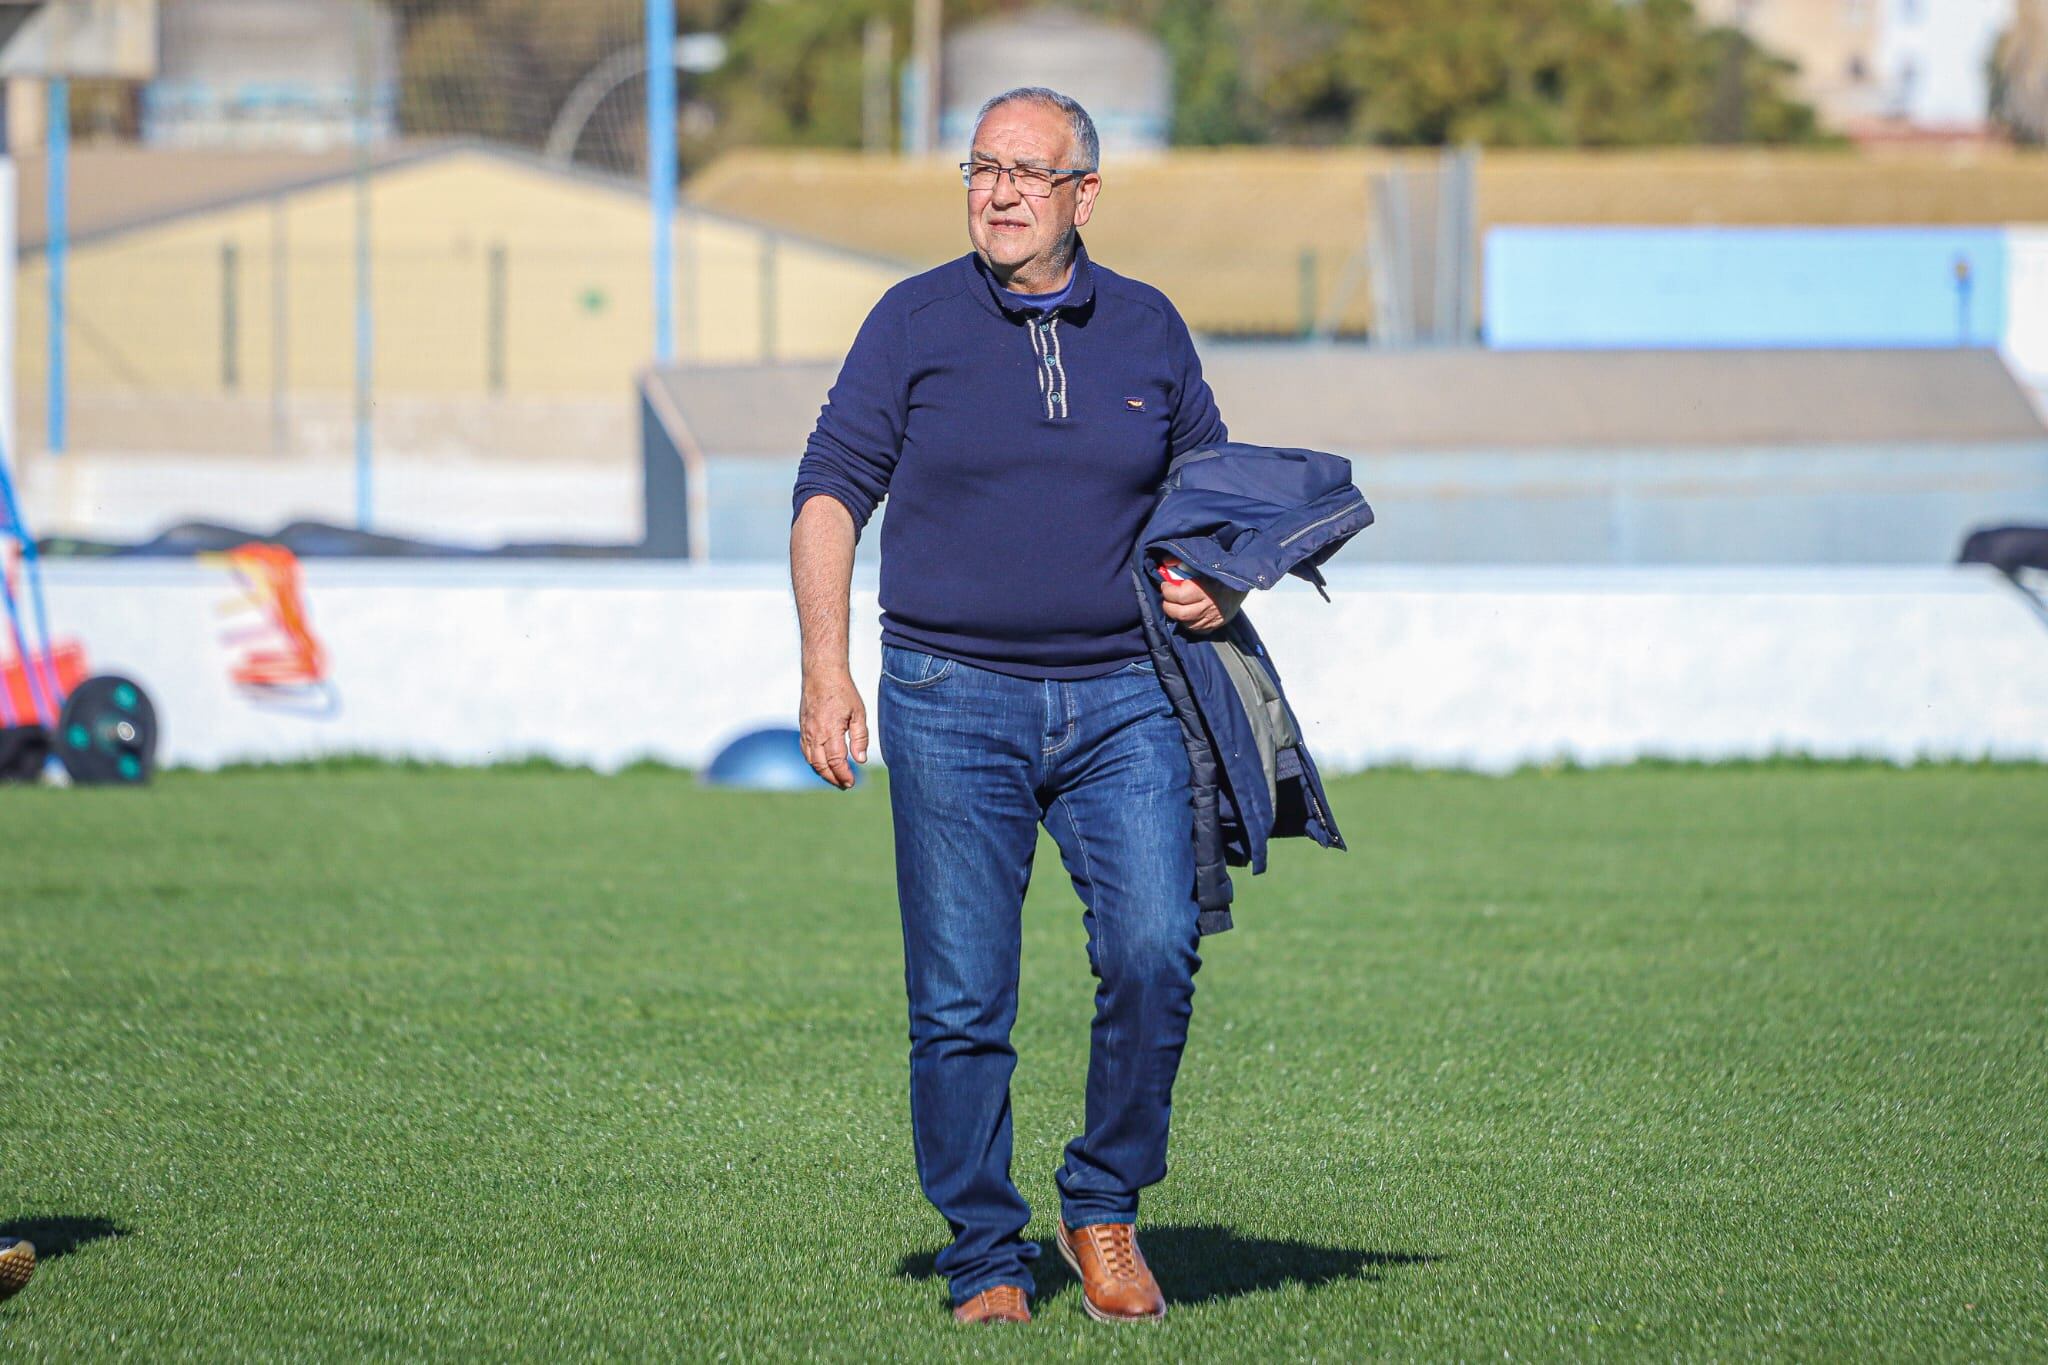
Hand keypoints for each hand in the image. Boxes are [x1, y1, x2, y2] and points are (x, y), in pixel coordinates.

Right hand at [799, 667, 868, 788]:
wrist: (821, 673)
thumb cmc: (842, 691)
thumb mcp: (858, 713)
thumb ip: (860, 738)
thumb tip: (860, 760)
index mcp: (830, 731)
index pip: (836, 762)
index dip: (844, 775)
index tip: (851, 783)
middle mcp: (814, 734)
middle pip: (821, 766)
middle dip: (833, 778)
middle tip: (845, 785)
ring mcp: (806, 731)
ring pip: (811, 760)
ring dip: (823, 773)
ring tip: (835, 778)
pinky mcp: (802, 727)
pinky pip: (805, 751)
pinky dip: (813, 762)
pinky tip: (822, 764)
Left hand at [1159, 570, 1246, 634]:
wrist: (1242, 580)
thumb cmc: (1221, 570)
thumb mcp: (1202, 562)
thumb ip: (1182, 561)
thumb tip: (1166, 562)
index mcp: (1204, 590)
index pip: (1178, 595)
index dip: (1167, 590)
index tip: (1165, 584)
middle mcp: (1208, 607)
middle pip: (1180, 613)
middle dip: (1168, 605)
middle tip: (1168, 597)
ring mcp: (1213, 618)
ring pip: (1187, 624)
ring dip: (1177, 615)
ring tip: (1176, 605)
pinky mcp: (1216, 625)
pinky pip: (1197, 630)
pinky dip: (1189, 623)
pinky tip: (1188, 614)